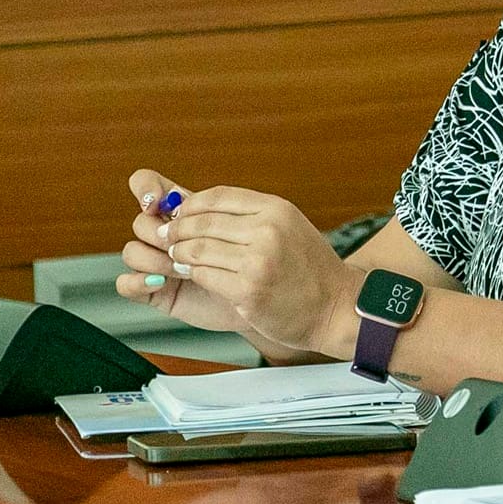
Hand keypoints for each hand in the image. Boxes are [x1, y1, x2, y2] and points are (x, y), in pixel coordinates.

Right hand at [117, 170, 250, 334]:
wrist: (266, 299)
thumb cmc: (258, 260)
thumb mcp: (245, 226)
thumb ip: (218, 209)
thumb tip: (181, 199)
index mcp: (183, 210)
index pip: (147, 184)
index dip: (145, 188)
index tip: (156, 202)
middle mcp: (166, 233)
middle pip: (141, 221)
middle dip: (162, 234)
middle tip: (185, 247)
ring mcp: (158, 262)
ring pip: (131, 251)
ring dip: (154, 259)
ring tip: (181, 270)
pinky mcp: (154, 290)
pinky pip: (125, 283)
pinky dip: (137, 282)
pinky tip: (160, 283)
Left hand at [154, 181, 356, 353]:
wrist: (336, 307)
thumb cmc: (311, 270)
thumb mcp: (289, 226)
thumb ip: (253, 216)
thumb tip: (204, 209)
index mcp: (277, 209)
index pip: (219, 196)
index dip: (191, 204)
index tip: (178, 213)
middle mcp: (268, 230)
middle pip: (203, 221)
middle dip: (177, 229)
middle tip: (166, 237)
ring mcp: (258, 261)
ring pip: (198, 249)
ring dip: (181, 253)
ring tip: (177, 257)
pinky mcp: (248, 290)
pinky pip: (205, 276)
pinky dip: (193, 275)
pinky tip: (191, 275)